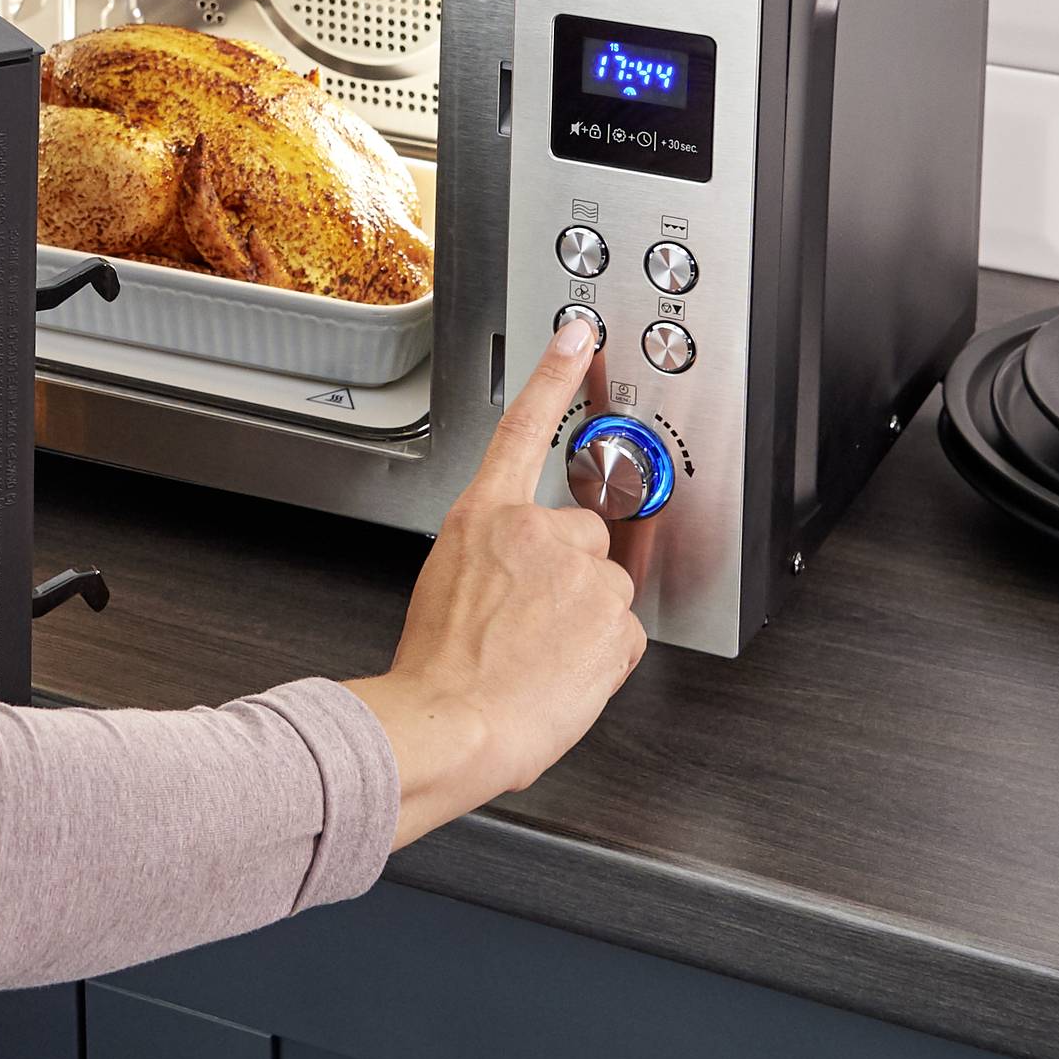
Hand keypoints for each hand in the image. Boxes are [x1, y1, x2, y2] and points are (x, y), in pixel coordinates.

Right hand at [344, 321, 646, 845]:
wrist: (450, 722)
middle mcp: (537, 533)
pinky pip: (622, 636)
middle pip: (583, 536)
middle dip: (569, 575)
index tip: (580, 335)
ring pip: (605, 589)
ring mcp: (581, 575)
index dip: (555, 375)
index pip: (524, 426)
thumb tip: (514, 576)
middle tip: (530, 621)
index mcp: (484, 518)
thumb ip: (490, 559)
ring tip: (539, 655)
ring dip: (584, 620)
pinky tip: (561, 673)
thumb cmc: (437, 669)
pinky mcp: (615, 620)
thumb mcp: (445, 584)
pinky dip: (600, 658)